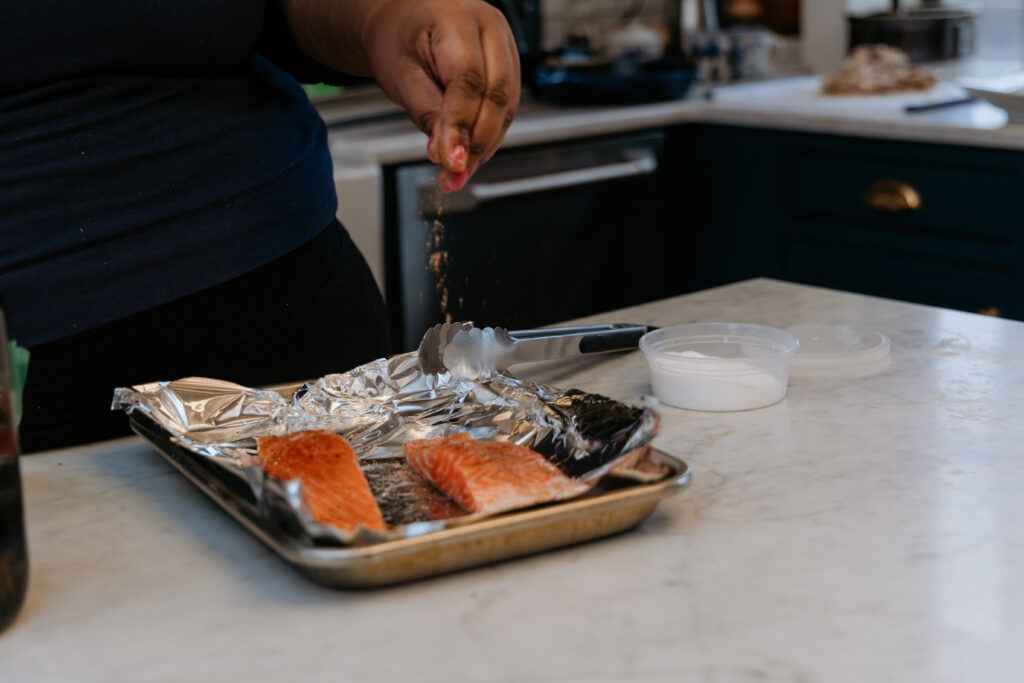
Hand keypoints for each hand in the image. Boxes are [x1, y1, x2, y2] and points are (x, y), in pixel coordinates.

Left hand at [361, 0, 520, 191]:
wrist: (403, 22)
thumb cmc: (397, 37)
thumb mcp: (400, 74)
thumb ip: (427, 113)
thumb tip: (447, 152)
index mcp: (457, 17)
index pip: (468, 80)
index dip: (461, 125)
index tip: (451, 160)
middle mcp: (490, 27)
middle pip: (498, 94)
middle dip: (478, 142)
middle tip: (456, 172)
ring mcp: (505, 46)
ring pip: (507, 106)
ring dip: (484, 145)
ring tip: (459, 172)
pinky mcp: (509, 67)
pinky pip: (506, 108)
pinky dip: (488, 136)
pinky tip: (469, 155)